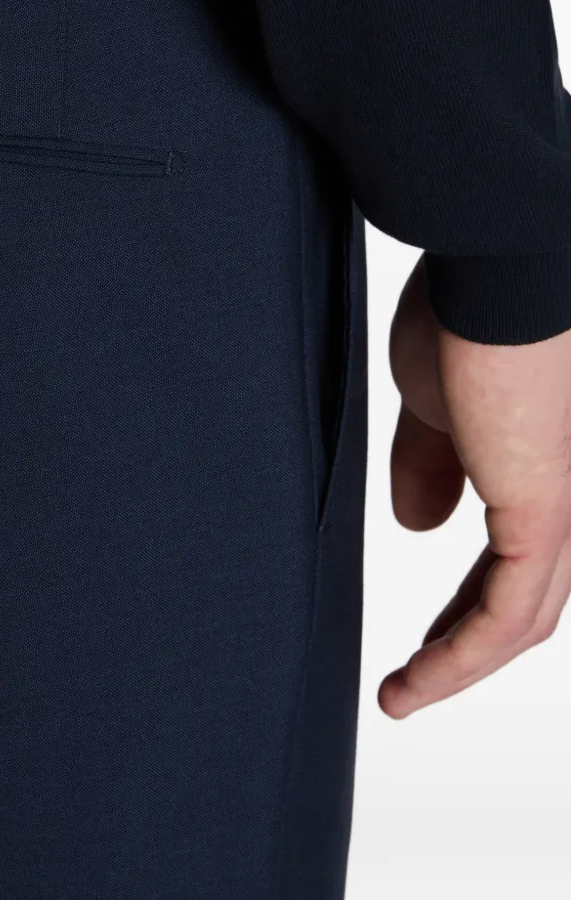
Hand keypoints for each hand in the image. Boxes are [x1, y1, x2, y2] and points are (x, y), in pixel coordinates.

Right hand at [379, 255, 570, 717]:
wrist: (497, 260)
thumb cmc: (467, 309)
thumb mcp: (433, 401)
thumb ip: (430, 462)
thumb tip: (416, 523)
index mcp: (541, 459)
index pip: (517, 549)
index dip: (465, 592)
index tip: (421, 623)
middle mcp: (566, 485)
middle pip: (528, 591)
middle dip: (463, 637)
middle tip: (414, 672)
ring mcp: (567, 504)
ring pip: (524, 614)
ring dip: (456, 663)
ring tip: (400, 694)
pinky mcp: (548, 513)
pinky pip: (508, 614)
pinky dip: (459, 658)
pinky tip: (413, 682)